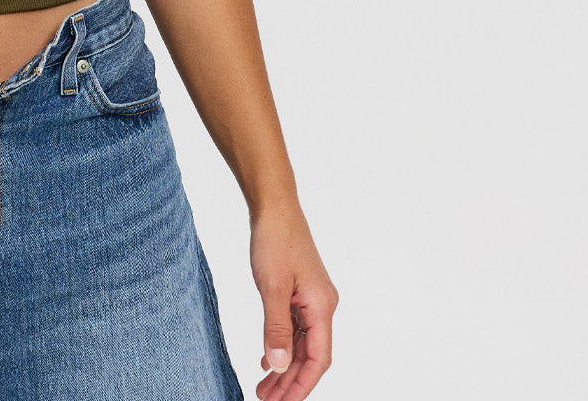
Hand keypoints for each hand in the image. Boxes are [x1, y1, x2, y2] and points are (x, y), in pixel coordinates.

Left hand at [250, 200, 337, 399]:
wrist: (274, 206)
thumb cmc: (275, 240)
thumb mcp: (271, 287)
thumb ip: (276, 328)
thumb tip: (280, 366)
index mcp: (322, 307)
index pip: (318, 360)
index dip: (302, 385)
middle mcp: (322, 306)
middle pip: (310, 355)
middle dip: (290, 382)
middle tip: (266, 400)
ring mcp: (312, 298)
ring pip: (301, 343)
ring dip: (285, 366)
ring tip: (264, 388)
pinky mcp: (300, 291)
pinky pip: (294, 327)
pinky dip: (282, 344)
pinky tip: (267, 358)